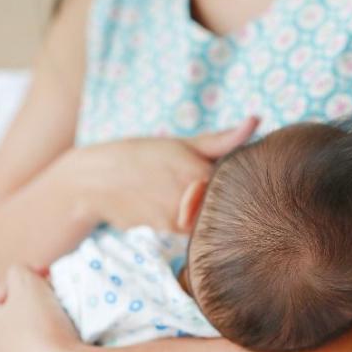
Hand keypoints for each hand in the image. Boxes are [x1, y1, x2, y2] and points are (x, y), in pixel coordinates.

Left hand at [0, 265, 80, 351]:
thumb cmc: (40, 325)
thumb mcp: (27, 280)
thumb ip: (20, 269)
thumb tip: (22, 274)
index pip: (2, 293)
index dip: (27, 280)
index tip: (50, 277)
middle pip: (8, 325)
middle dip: (28, 313)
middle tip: (53, 305)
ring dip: (33, 341)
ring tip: (58, 333)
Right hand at [68, 116, 259, 232]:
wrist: (94, 180)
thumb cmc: (143, 155)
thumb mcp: (182, 143)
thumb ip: (224, 139)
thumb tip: (257, 120)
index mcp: (201, 170)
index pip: (239, 182)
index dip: (238, 180)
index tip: (234, 175)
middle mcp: (192, 196)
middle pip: (224, 204)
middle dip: (218, 197)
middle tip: (191, 184)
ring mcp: (178, 217)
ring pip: (206, 219)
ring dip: (200, 209)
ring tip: (176, 191)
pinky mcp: (166, 231)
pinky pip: (188, 229)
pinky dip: (184, 219)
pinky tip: (166, 205)